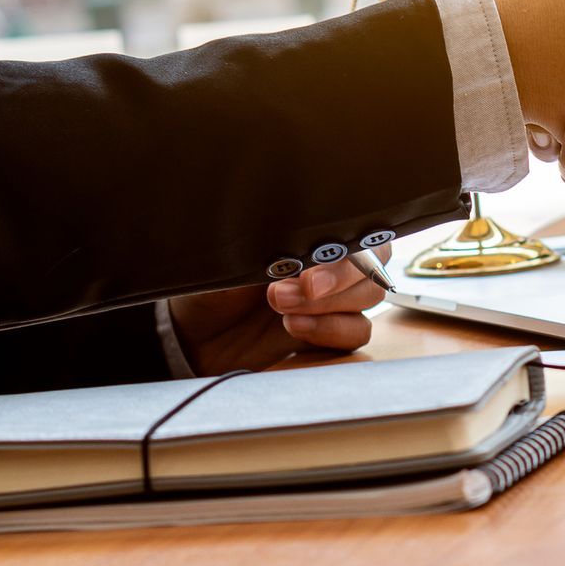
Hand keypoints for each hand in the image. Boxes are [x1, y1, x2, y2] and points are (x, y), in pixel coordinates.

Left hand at [167, 248, 388, 375]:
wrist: (191, 333)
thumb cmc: (211, 285)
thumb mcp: (236, 258)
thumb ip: (273, 247)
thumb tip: (303, 246)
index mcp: (311, 236)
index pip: (359, 231)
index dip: (345, 252)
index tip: (308, 268)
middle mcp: (329, 264)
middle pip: (373, 264)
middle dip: (337, 280)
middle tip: (286, 292)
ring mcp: (332, 299)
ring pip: (369, 298)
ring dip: (329, 305)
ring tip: (280, 308)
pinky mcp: (328, 334)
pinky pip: (357, 333)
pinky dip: (330, 331)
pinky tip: (294, 329)